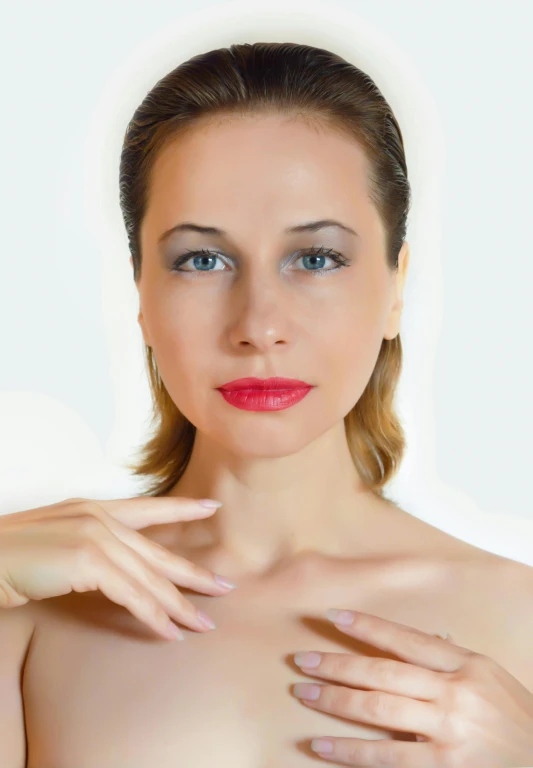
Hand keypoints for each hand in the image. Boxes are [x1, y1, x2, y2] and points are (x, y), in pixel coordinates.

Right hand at [0, 495, 236, 640]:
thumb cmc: (10, 557)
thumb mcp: (57, 543)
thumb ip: (88, 548)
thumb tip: (114, 571)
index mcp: (92, 509)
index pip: (148, 507)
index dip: (182, 508)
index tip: (212, 508)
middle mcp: (99, 517)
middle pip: (157, 551)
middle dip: (193, 573)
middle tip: (223, 587)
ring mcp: (96, 536)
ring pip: (150, 577)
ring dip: (178, 605)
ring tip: (202, 623)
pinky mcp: (90, 561)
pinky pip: (133, 595)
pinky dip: (153, 616)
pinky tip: (169, 632)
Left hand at [292, 609, 532, 766]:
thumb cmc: (517, 721)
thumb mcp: (490, 679)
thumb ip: (453, 660)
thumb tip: (427, 635)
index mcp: (467, 664)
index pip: (406, 639)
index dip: (367, 627)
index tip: (332, 617)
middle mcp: (456, 693)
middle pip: (384, 672)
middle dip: (338, 664)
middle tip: (302, 659)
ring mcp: (451, 731)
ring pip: (379, 709)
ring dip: (336, 700)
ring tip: (305, 693)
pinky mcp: (447, 767)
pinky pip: (388, 758)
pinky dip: (351, 751)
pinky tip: (323, 746)